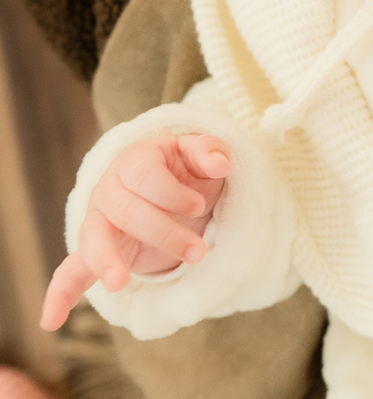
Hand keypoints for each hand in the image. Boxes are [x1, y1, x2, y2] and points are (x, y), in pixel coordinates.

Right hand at [40, 134, 230, 330]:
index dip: (173, 194)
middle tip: (198, 252)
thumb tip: (220, 162)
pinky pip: (72, 271)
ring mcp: (100, 220)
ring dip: (109, 261)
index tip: (199, 206)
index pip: (146, 176)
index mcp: (135, 161)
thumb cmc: (187, 169)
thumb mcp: (200, 154)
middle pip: (127, 211)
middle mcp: (110, 189)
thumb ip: (209, 150)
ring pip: (95, 239)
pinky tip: (52, 320)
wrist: (175, 186)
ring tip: (119, 283)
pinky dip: (61, 294)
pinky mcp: (99, 250)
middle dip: (165, 233)